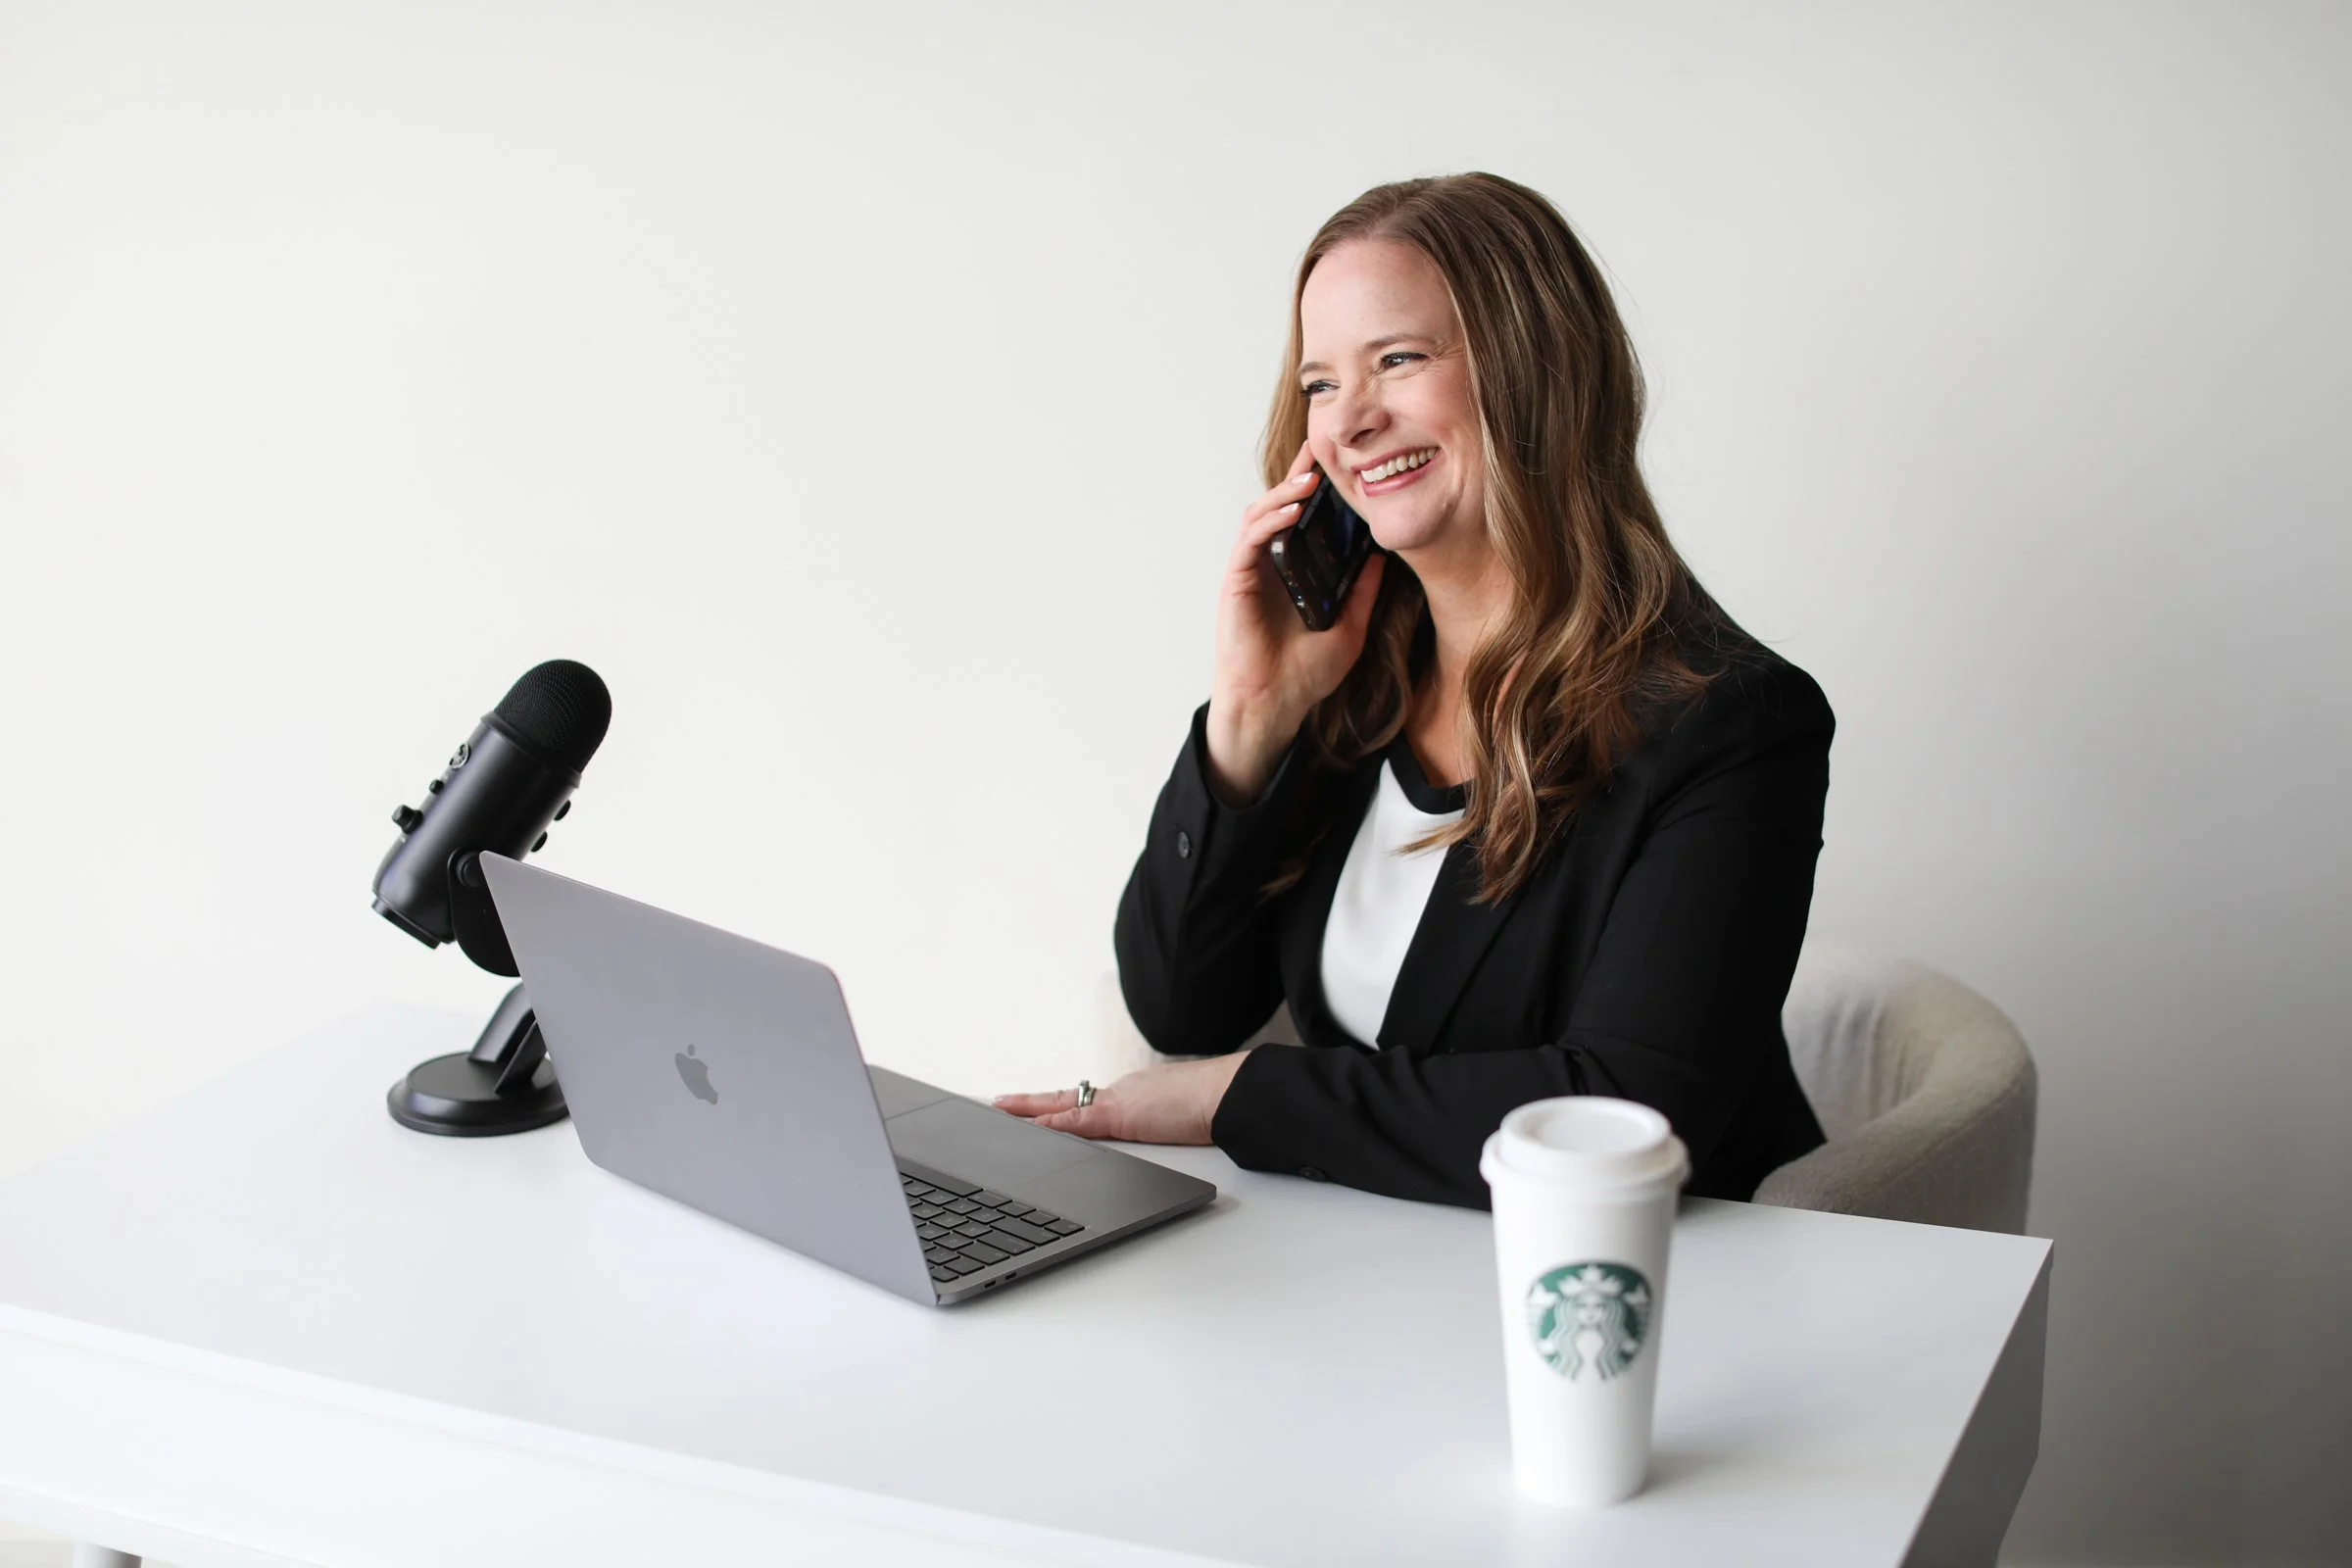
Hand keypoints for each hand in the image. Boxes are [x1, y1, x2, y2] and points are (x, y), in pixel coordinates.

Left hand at [992, 1052, 1255, 1144]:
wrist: (1228, 1093)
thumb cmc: (1215, 1103)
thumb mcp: (1182, 1110)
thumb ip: (1167, 1116)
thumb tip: (1174, 1121)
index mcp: (1134, 1093)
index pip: (1090, 1099)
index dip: (1062, 1103)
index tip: (1041, 1104)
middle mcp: (1120, 1092)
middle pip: (1066, 1097)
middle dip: (1032, 1102)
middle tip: (1000, 1102)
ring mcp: (1117, 1102)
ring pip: (1061, 1105)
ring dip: (1028, 1109)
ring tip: (999, 1109)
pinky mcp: (1118, 1116)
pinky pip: (1074, 1122)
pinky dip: (1048, 1125)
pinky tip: (1026, 1127)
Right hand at [1206, 441, 1387, 803]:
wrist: (1275, 703)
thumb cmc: (1305, 673)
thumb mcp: (1351, 626)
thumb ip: (1364, 591)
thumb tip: (1383, 554)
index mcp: (1296, 570)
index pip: (1307, 518)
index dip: (1320, 487)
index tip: (1342, 460)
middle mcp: (1272, 563)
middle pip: (1282, 504)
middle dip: (1301, 475)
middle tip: (1323, 449)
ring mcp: (1252, 570)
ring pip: (1263, 514)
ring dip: (1286, 493)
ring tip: (1313, 479)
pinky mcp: (1237, 580)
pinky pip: (1251, 540)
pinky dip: (1270, 520)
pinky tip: (1292, 510)